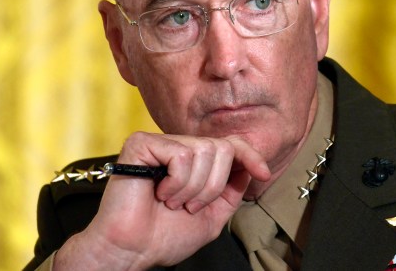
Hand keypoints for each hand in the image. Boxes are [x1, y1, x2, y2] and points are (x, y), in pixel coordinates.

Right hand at [53, 131, 270, 269]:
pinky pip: (181, 155)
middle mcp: (177, 148)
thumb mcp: (212, 215)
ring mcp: (159, 143)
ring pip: (204, 151)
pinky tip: (160, 193)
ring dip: (194, 188)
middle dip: (213, 185)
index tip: (263, 174)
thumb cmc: (163, 236)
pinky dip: (177, 182)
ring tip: (173, 202)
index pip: (230, 144)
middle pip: (221, 148)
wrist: (132, 251)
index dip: (250, 155)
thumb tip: (249, 168)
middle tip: (190, 206)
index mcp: (193, 163)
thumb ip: (231, 191)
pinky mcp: (141, 144)